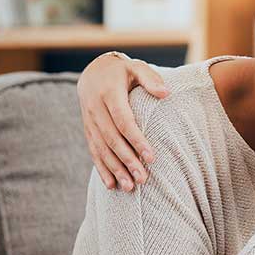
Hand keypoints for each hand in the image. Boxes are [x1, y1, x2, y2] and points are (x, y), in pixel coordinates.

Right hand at [77, 52, 167, 191]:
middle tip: (143, 179)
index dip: (136, 140)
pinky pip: (93, 151)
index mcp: (109, 93)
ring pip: (101, 149)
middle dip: (127, 160)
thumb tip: (166, 93)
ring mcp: (89, 120)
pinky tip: (111, 184)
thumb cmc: (123, 71)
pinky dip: (101, 168)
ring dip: (115, 169)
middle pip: (112, 139)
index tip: (151, 157)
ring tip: (129, 187)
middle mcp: (95, 108)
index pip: (123, 121)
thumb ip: (151, 78)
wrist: (93, 71)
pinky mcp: (87, 129)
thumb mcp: (137, 67)